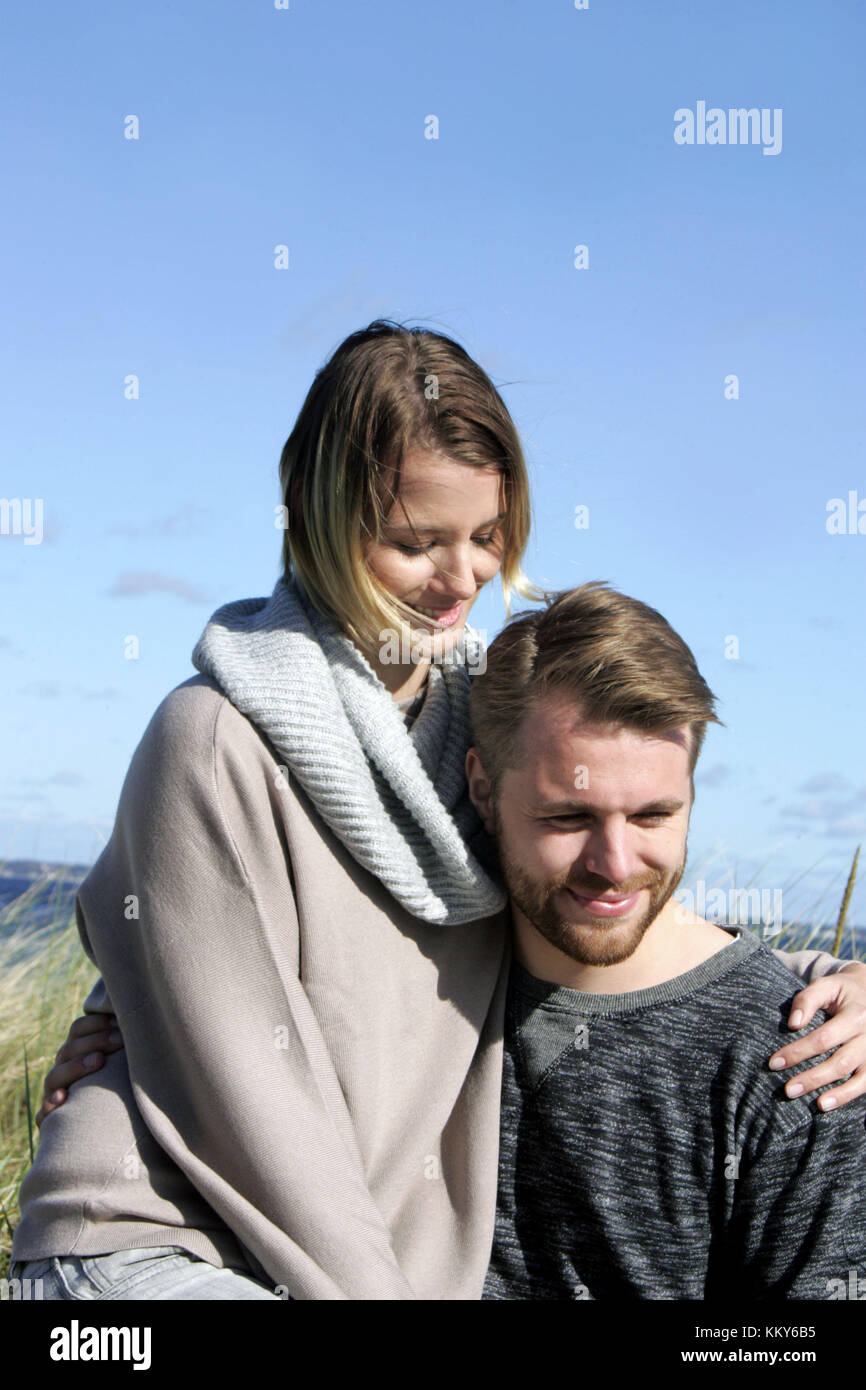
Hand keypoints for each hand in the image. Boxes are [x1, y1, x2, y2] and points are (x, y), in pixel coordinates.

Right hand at [35, 1013, 124, 1127]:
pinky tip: (62, 1098)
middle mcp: (62, 1070)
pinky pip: (43, 1112)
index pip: (78, 1029)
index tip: (120, 1021)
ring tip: (99, 1060)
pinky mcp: (51, 1120)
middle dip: (96, 1041)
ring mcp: (54, 1093)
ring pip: (54, 1076)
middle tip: (120, 1040)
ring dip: (76, 1066)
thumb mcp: (121, 1066)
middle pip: (69, 1049)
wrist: (106, 1129)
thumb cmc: (121, 1088)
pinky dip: (50, 1104)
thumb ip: (125, 1045)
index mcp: (76, 1052)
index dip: (96, 1022)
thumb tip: (148, 1022)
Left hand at [768, 961, 865, 1109]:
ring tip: (809, 1102)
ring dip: (832, 1093)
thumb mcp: (826, 986)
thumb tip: (793, 1024)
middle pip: (839, 1062)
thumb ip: (807, 1000)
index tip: (774, 1063)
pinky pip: (864, 1084)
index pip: (823, 1038)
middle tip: (787, 1090)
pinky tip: (825, 1105)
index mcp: (855, 1015)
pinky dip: (846, 1096)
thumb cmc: (842, 991)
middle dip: (812, 1078)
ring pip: (854, 1076)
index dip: (798, 1052)